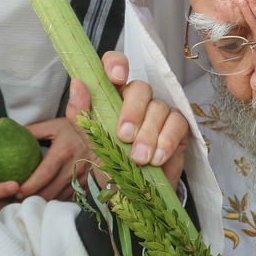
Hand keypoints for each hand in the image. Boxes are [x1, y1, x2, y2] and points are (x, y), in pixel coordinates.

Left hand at [17, 116, 89, 201]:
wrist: (102, 137)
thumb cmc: (75, 130)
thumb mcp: (54, 125)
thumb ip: (33, 131)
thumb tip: (11, 134)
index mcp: (64, 151)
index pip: (44, 174)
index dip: (30, 186)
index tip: (17, 190)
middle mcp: (75, 167)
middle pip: (50, 191)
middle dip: (32, 198)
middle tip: (18, 199)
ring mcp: (83, 178)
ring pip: (59, 198)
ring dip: (43, 201)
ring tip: (29, 200)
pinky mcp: (87, 184)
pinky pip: (69, 198)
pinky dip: (56, 200)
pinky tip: (46, 199)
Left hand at [66, 51, 189, 189]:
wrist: (131, 191)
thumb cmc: (110, 161)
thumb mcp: (89, 140)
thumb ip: (80, 113)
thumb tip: (78, 83)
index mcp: (113, 95)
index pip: (116, 65)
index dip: (117, 64)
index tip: (116, 77)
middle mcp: (138, 99)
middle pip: (141, 88)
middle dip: (132, 112)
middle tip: (124, 137)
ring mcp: (160, 111)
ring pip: (159, 107)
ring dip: (148, 135)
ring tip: (138, 159)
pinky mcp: (178, 126)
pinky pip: (177, 123)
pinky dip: (166, 141)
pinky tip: (156, 159)